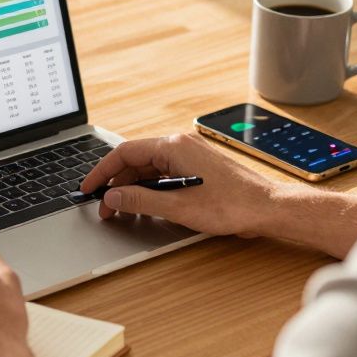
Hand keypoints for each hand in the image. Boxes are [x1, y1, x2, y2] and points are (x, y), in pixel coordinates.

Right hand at [80, 133, 284, 237]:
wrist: (267, 208)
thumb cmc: (231, 205)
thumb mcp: (177, 206)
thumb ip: (140, 200)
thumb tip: (113, 197)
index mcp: (173, 146)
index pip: (125, 153)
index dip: (102, 172)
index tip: (89, 188)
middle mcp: (180, 145)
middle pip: (136, 160)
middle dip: (117, 184)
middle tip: (105, 207)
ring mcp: (191, 155)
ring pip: (150, 168)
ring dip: (134, 188)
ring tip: (123, 211)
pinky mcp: (199, 167)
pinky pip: (165, 173)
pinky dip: (151, 189)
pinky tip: (147, 206)